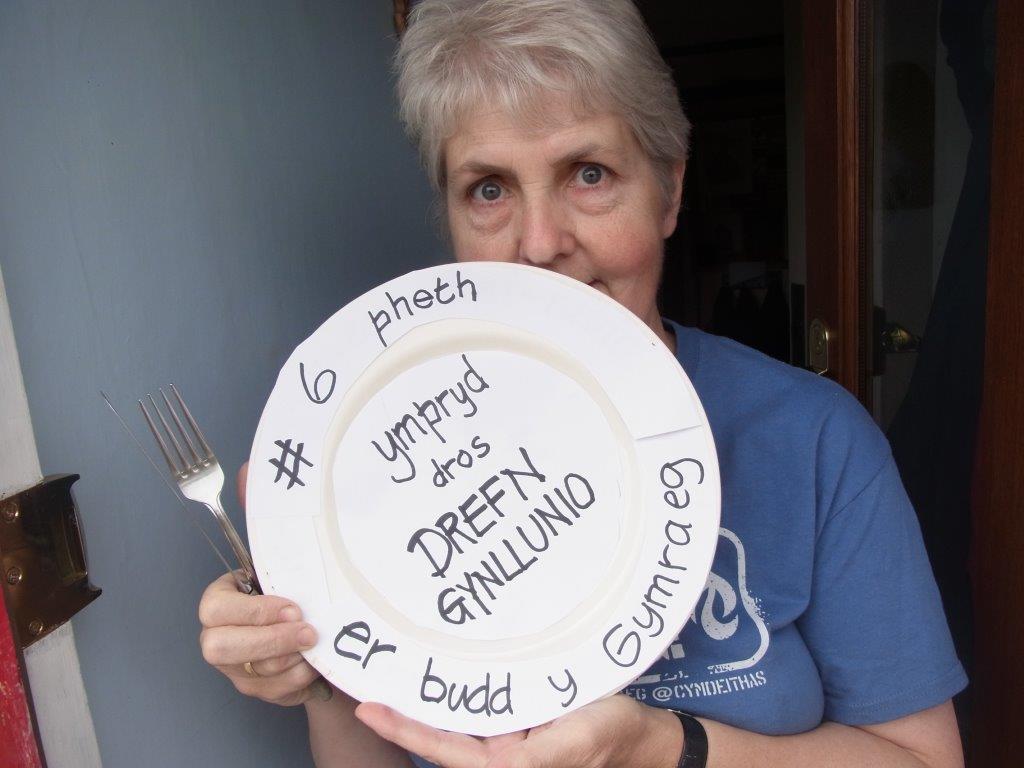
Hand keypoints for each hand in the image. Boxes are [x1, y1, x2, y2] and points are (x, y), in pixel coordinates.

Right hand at [196, 462, 324, 705]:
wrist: (323, 635)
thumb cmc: (299, 590)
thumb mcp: (285, 555)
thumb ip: (263, 518)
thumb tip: (249, 469)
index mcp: (222, 601)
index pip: (214, 608)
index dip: (253, 611)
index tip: (293, 604)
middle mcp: (221, 636)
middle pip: (219, 647)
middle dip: (268, 640)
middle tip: (308, 631)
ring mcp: (237, 668)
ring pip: (251, 674)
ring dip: (289, 660)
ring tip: (316, 644)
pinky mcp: (259, 692)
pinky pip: (274, 693)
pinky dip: (299, 680)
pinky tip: (315, 666)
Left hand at [354, 693, 682, 767]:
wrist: (644, 738)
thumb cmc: (611, 735)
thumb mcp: (572, 737)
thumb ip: (532, 752)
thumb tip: (493, 753)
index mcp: (510, 765)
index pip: (445, 749)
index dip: (405, 730)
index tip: (369, 709)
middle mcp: (503, 757)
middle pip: (442, 739)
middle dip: (405, 718)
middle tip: (365, 686)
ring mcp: (510, 743)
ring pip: (458, 725)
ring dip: (427, 706)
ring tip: (393, 675)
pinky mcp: (520, 729)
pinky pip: (481, 715)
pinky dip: (458, 698)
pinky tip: (444, 674)